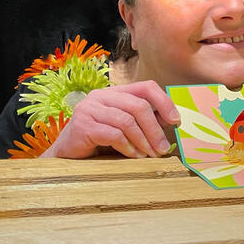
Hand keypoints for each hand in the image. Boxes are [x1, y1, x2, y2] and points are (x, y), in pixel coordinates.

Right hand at [42, 81, 180, 158]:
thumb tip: (171, 121)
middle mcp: (101, 95)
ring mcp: (89, 108)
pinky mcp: (83, 125)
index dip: (164, 102)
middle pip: (138, 105)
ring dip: (143, 141)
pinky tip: (133, 156)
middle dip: (155, 129)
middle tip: (164, 149)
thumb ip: (144, 121)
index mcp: (114, 92)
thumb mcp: (124, 128)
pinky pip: (114, 134)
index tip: (176, 121)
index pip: (146, 86)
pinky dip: (128, 147)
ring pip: (127, 120)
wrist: (66, 157)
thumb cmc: (99, 142)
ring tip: (150, 155)